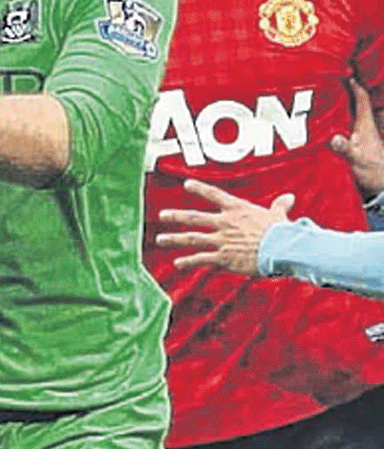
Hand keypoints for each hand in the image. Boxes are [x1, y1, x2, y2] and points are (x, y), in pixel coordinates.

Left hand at [155, 179, 294, 275]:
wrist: (282, 249)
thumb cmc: (282, 232)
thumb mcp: (278, 215)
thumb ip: (280, 206)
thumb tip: (289, 197)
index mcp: (237, 210)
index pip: (214, 195)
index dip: (200, 189)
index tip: (186, 184)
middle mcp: (225, 223)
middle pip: (195, 218)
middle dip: (176, 216)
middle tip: (162, 215)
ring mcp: (221, 240)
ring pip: (192, 238)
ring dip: (174, 238)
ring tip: (159, 239)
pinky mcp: (223, 257)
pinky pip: (201, 259)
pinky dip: (188, 262)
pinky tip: (177, 264)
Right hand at [330, 80, 383, 197]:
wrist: (379, 190)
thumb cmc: (373, 173)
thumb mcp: (357, 160)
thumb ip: (345, 149)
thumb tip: (334, 138)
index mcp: (366, 125)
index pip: (360, 98)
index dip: (353, 84)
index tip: (342, 71)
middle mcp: (363, 126)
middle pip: (353, 102)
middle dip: (342, 89)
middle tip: (326, 78)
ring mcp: (358, 134)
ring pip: (347, 113)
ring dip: (337, 104)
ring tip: (321, 95)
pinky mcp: (353, 143)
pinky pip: (342, 124)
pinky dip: (333, 119)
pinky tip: (321, 119)